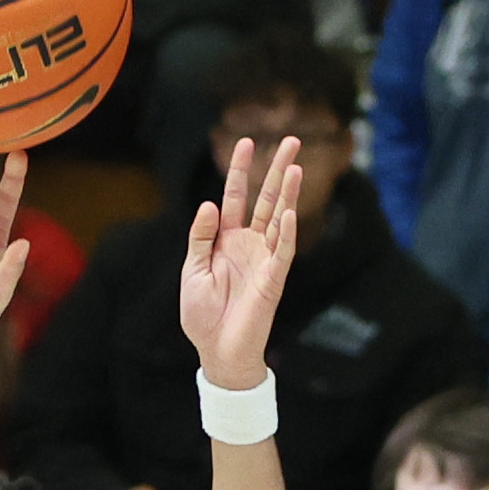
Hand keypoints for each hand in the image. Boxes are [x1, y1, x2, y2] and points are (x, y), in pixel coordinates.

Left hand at [179, 135, 302, 392]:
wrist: (217, 350)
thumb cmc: (203, 315)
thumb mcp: (192, 271)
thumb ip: (200, 237)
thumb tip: (210, 204)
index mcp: (227, 239)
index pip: (237, 196)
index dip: (241, 170)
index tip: (247, 142)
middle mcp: (250, 244)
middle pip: (266, 199)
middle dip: (277, 169)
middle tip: (292, 139)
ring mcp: (265, 259)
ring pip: (280, 219)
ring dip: (288, 194)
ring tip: (296, 166)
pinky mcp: (273, 279)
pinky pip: (283, 252)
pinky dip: (288, 233)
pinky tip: (291, 213)